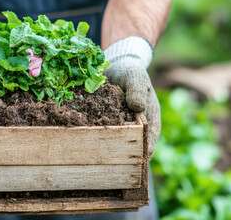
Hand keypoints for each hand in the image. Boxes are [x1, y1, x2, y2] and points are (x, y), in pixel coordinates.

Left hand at [103, 37, 160, 161]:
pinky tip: (80, 142)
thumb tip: (137, 107)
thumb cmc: (131, 72)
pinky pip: (99, 133)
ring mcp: (119, 127)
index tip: (132, 163)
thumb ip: (137, 90)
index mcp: (149, 120)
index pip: (148, 143)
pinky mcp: (105, 123)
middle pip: (131, 148)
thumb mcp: (136, 77)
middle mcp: (135, 128)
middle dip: (121, 157)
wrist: (116, 66)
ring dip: (105, 150)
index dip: (141, 154)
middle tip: (108, 166)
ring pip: (114, 144)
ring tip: (92, 159)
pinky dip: (92, 137)